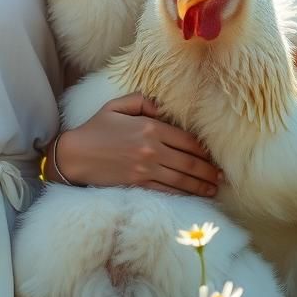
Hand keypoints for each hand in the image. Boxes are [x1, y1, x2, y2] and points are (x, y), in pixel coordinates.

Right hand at [56, 93, 222, 196]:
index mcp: (149, 127)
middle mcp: (152, 149)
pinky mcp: (139, 184)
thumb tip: (162, 107)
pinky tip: (195, 195)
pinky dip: (185, 193)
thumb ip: (142, 102)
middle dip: (209, 171)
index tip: (214, 156)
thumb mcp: (116, 106)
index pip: (187, 141)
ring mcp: (146, 169)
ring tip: (214, 188)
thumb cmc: (95, 128)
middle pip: (190, 162)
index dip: (204, 150)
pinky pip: (168, 190)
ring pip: (183, 179)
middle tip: (222, 176)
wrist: (74, 155)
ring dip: (202, 185)